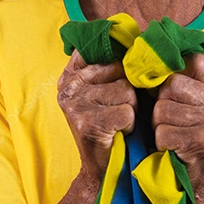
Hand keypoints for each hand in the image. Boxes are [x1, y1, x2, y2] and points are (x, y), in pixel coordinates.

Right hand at [57, 49, 137, 183]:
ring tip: (118, 121)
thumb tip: (134, 34)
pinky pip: (126, 111)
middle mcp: (68, 86)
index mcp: (71, 74)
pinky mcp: (87, 123)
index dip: (120, 57)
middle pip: (120, 70)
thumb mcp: (106, 90)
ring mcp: (74, 104)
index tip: (124, 70)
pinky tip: (119, 132)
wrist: (103, 169)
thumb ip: (112, 64)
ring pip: (126, 91)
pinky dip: (129, 123)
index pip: (100, 47)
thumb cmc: (112, 125)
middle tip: (117, 108)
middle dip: (128, 90)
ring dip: (130, 108)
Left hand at [152, 53, 203, 195]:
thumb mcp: (191, 104)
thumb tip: (149, 56)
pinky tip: (172, 148)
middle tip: (172, 122)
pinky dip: (160, 141)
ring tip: (172, 135)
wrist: (198, 181)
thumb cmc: (186, 136)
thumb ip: (181, 79)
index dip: (172, 73)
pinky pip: (162, 131)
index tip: (169, 91)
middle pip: (171, 85)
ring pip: (162, 108)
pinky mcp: (202, 142)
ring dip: (159, 125)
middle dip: (162, 104)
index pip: (193, 61)